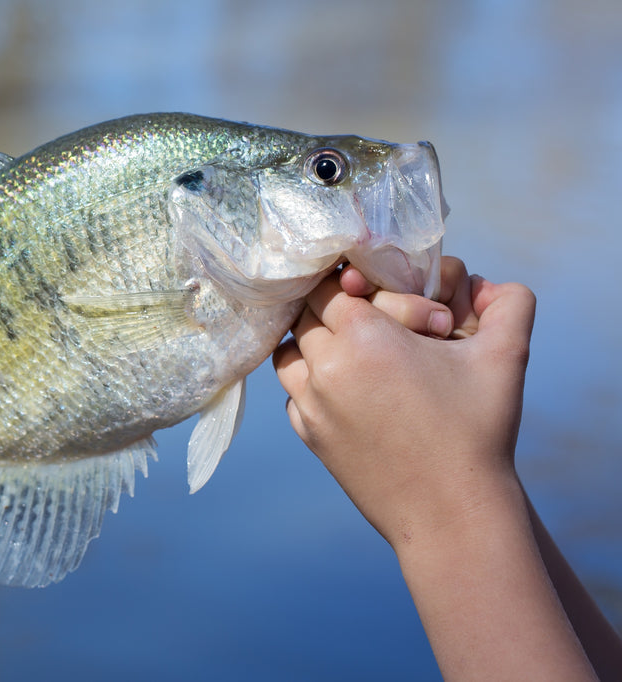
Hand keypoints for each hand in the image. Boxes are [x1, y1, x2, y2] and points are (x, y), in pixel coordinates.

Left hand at [273, 257, 535, 548]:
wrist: (452, 512)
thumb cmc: (478, 431)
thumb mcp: (504, 358)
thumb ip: (510, 304)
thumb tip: (494, 282)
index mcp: (364, 339)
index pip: (330, 286)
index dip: (353, 283)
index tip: (375, 291)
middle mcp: (326, 368)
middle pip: (306, 315)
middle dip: (334, 310)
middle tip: (368, 318)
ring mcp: (311, 404)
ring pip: (289, 352)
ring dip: (314, 343)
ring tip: (352, 349)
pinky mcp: (308, 434)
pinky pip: (294, 393)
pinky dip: (312, 383)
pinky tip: (347, 389)